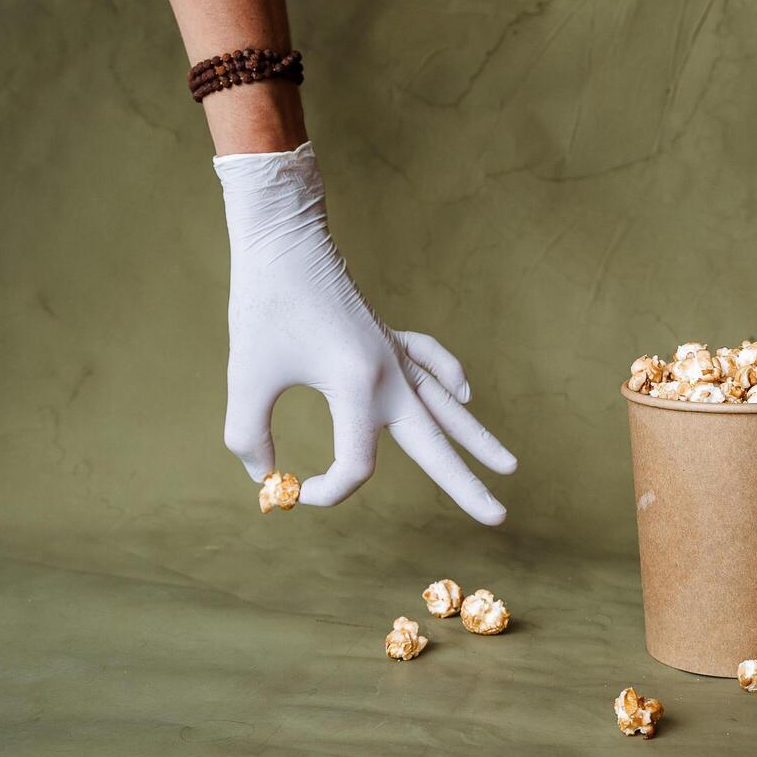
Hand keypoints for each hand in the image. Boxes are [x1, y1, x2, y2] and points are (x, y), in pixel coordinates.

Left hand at [214, 142, 517, 524]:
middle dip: (467, 485)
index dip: (326, 491)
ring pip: (448, 406)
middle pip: (437, 444)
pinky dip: (450, 378)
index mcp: (359, 388)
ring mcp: (394, 355)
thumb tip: (266, 478)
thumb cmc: (263, 305)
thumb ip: (249, 438)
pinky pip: (431, 362)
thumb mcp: (246, 379)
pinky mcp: (387, 337)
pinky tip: (465, 394)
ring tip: (510, 467)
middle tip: (499, 518)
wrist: (283, 238)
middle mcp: (390, 375)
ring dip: (477, 438)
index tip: (289, 491)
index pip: (357, 466)